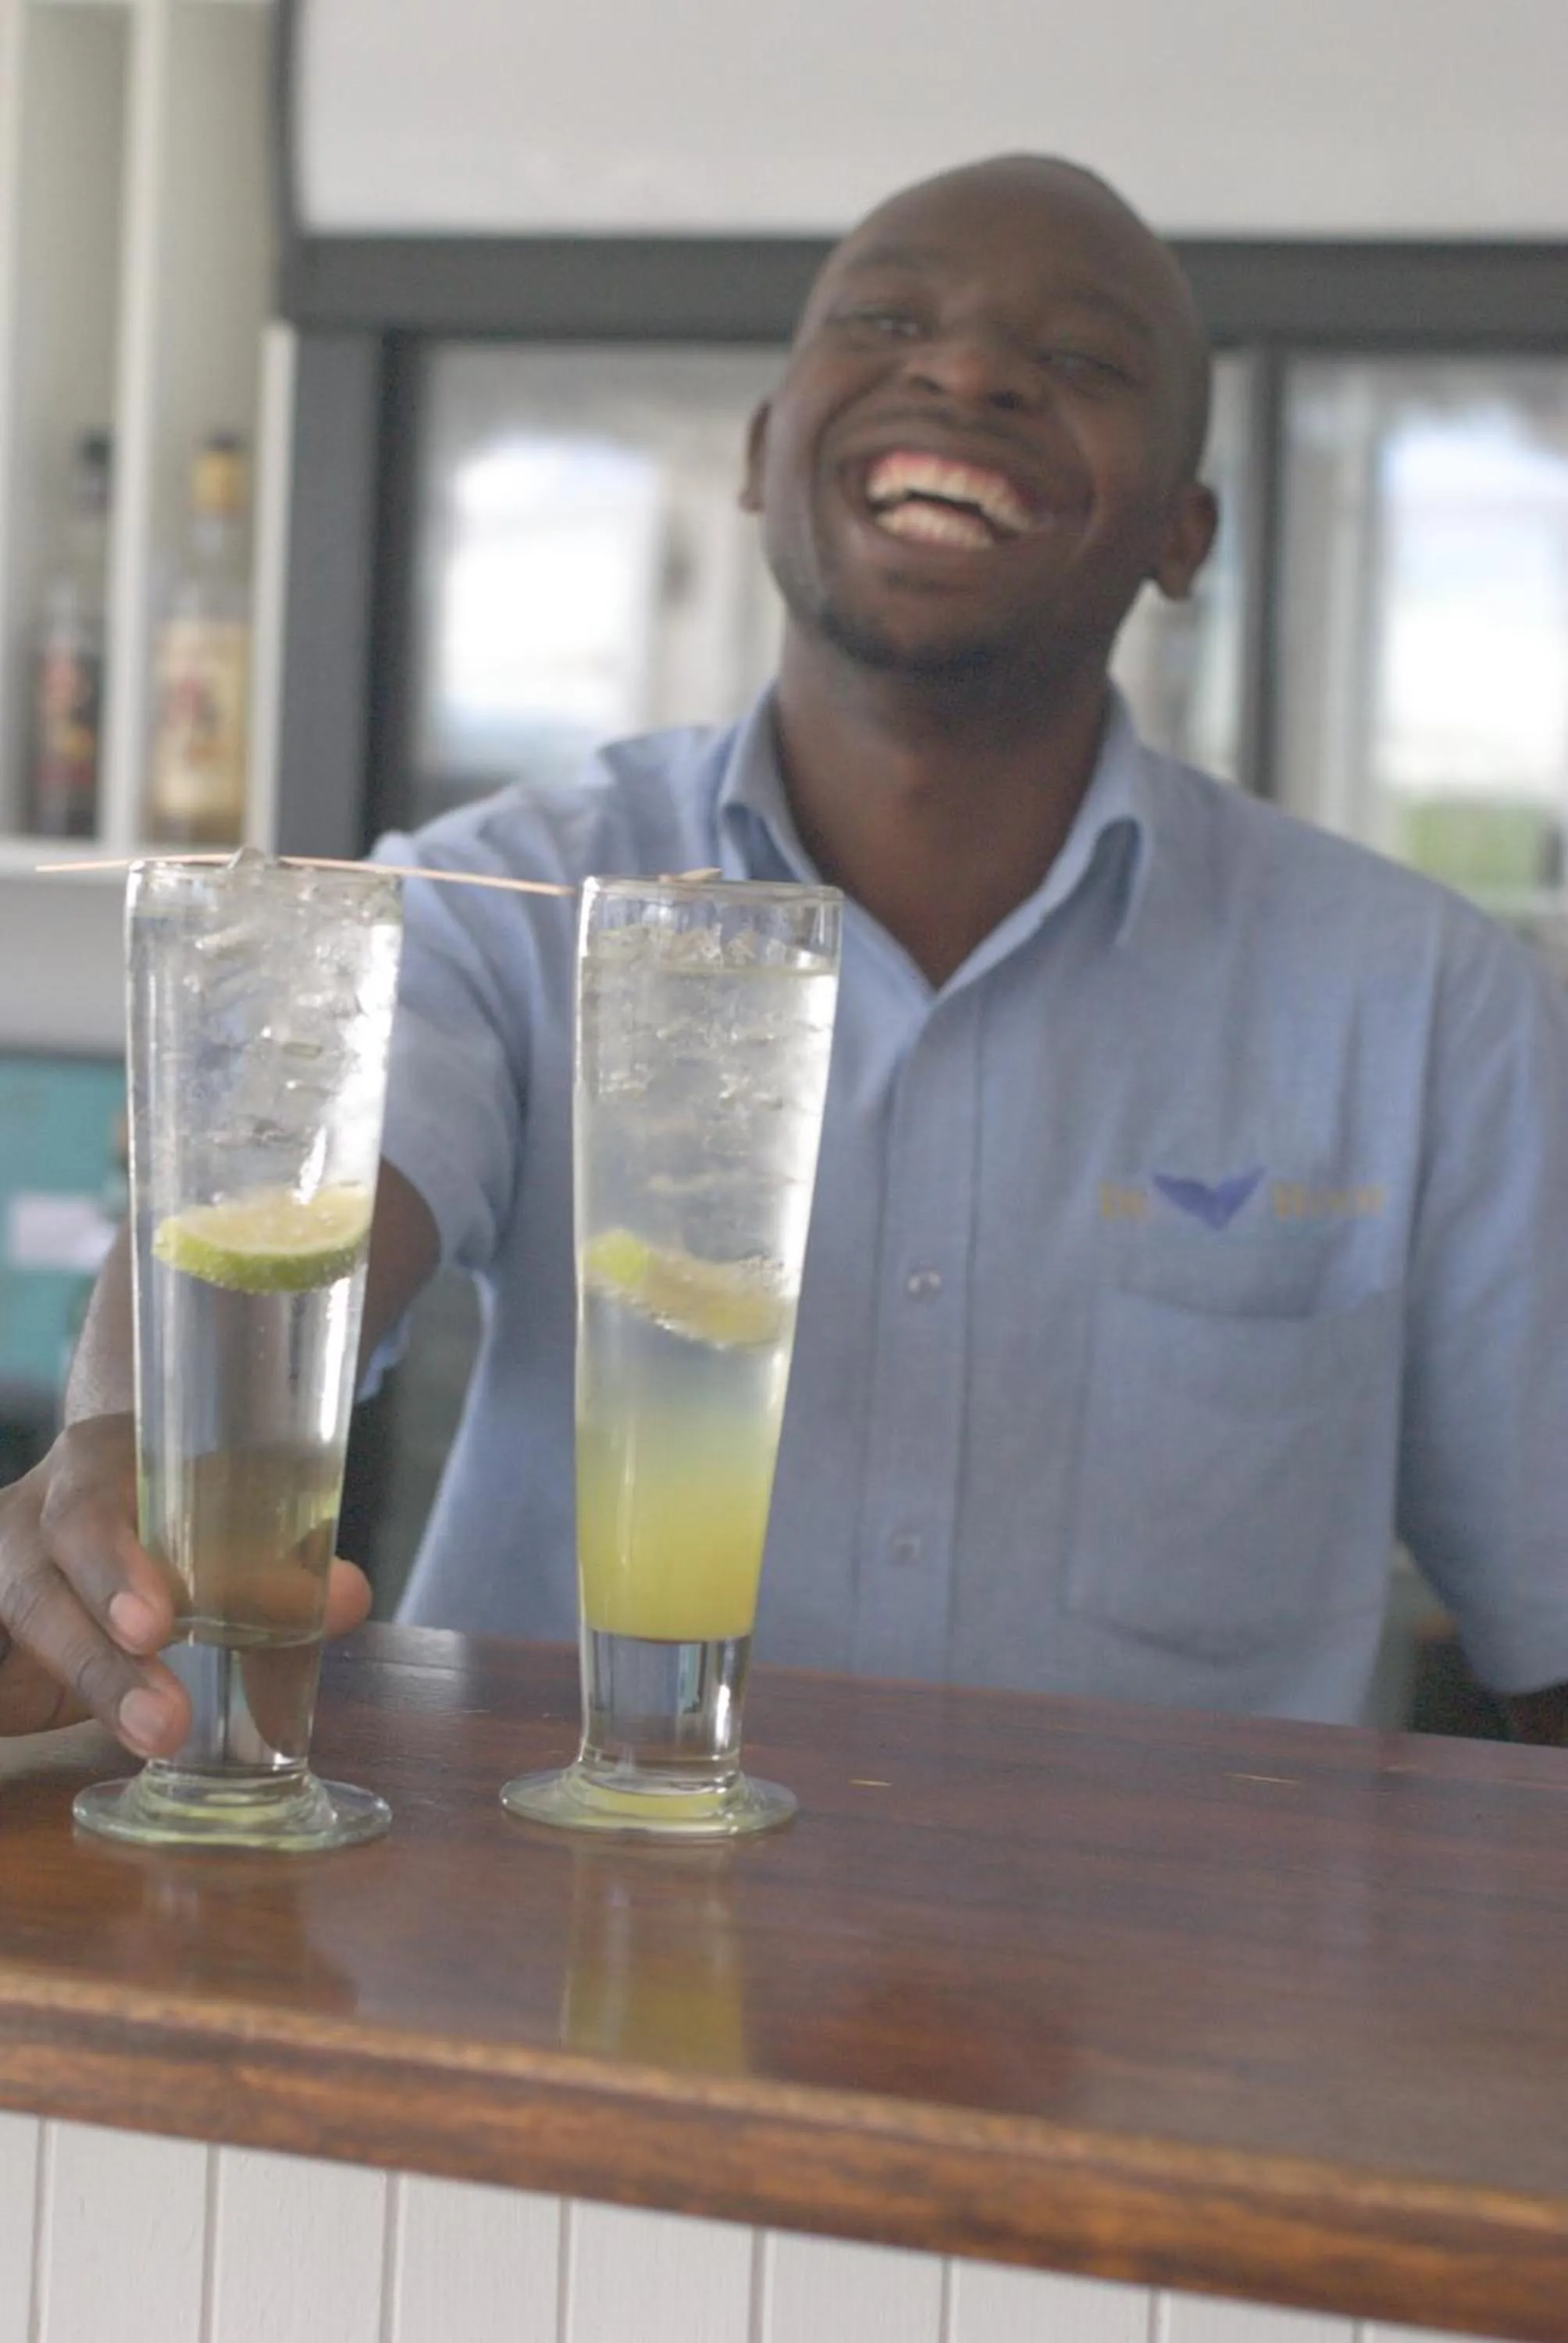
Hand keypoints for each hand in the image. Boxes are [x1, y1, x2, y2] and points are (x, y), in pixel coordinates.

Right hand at [0, 1416, 372, 1752]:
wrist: (87, 1521)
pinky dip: (17, 1705)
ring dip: (87, 1694)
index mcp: (92, 1473)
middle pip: (42, 1587)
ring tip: (157, 1739)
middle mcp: (30, 1522)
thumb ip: (273, 1570)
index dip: (116, 1567)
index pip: (89, 1508)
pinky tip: (37, 1721)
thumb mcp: (211, 1532)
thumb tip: (348, 1596)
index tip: (158, 1624)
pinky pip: (0, 1677)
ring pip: (25, 1631)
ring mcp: (2, 1580)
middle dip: (98, 1656)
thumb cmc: (159, 1523)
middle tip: (164, 1717)